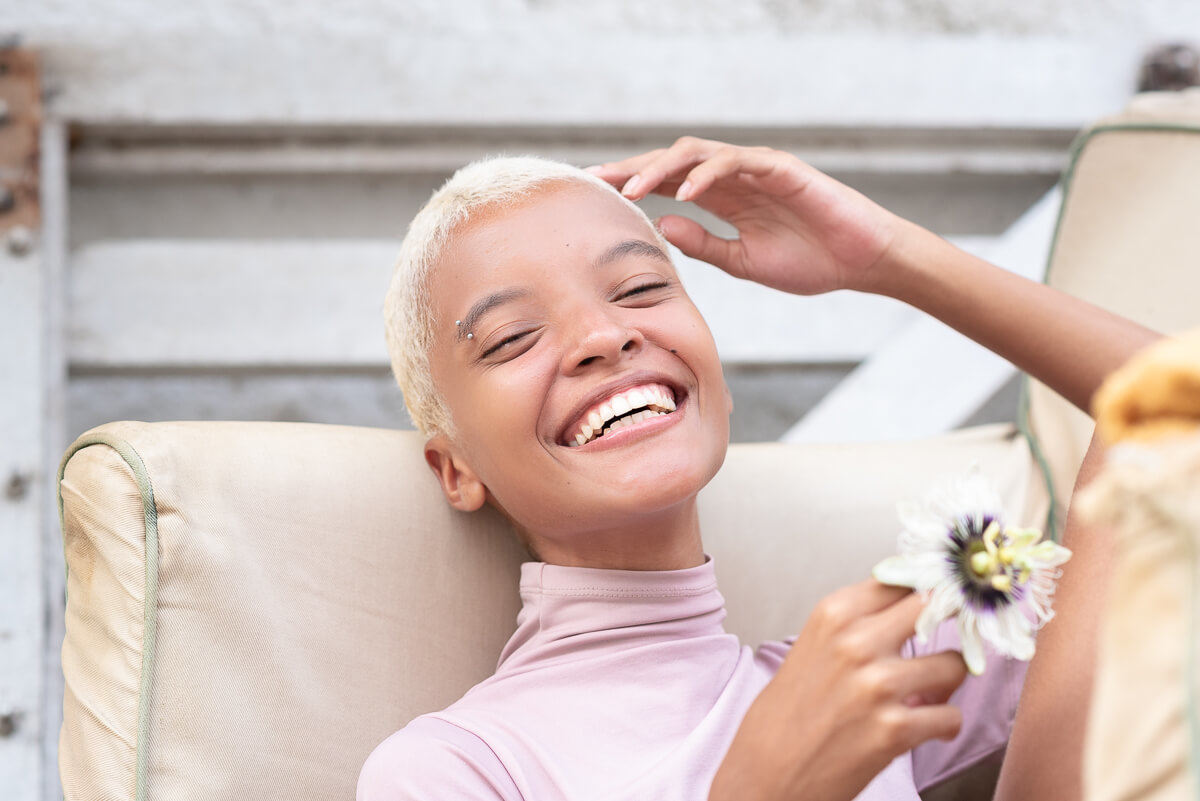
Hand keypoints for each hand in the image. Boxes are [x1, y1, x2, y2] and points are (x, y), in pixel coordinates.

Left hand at [587, 137, 907, 295]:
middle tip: (597, 181)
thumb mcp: (742, 261)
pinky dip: (708, 173)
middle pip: (673, 162)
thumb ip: (703, 243)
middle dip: (633, 169)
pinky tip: (684, 192)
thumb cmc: (810, 262)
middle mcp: (734, 177)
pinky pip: (737, 161)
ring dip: (661, 168)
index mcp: (724, 199)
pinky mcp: (780, 168)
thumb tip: (660, 225)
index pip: (669, 184)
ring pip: (698, 154)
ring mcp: (756, 169)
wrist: (860, 263)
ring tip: (632, 190)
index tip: (597, 196)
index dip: (633, 186)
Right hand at [709, 581, 966, 800]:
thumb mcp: (811, 648)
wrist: (764, 777)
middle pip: (933, 606)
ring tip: (928, 697)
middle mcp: (856, 642)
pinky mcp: (895, 729)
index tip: (938, 599)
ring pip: (955, 664)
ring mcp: (878, 685)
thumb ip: (856, 626)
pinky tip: (924, 729)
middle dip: (948, 624)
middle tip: (947, 641)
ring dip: (947, 684)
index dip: (926, 589)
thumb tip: (906, 609)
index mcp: (833, 614)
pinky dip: (943, 725)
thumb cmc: (783, 719)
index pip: (899, 577)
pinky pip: (951, 716)